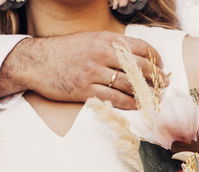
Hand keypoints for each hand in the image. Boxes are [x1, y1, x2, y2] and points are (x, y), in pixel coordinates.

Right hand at [0, 32, 164, 109]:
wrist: (36, 61)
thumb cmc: (64, 51)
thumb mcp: (90, 39)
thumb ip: (112, 46)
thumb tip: (137, 57)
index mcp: (105, 39)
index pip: (141, 47)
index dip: (155, 59)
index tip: (161, 67)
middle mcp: (101, 54)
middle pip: (139, 67)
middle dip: (155, 78)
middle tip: (163, 86)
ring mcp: (93, 73)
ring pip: (129, 85)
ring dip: (145, 93)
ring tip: (154, 97)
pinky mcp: (86, 90)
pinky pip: (115, 99)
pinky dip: (130, 103)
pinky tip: (137, 105)